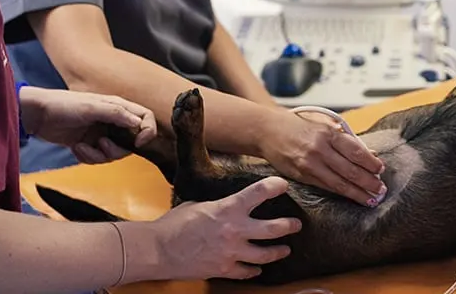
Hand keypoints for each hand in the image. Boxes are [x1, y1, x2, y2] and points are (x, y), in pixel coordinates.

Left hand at [18, 87, 156, 163]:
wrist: (38, 116)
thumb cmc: (65, 104)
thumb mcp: (92, 107)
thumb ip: (117, 114)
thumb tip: (139, 123)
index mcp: (118, 107)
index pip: (145, 118)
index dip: (148, 131)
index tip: (138, 143)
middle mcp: (113, 121)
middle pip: (131, 142)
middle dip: (117, 149)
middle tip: (102, 144)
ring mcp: (101, 134)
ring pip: (114, 154)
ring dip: (99, 155)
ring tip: (83, 146)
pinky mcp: (89, 145)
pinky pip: (98, 159)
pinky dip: (88, 157)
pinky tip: (76, 147)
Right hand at [152, 177, 301, 279]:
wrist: (158, 250)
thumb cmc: (175, 223)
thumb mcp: (200, 204)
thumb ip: (220, 206)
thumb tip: (228, 205)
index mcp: (228, 208)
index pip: (259, 192)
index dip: (275, 186)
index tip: (283, 184)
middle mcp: (235, 230)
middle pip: (273, 228)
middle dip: (288, 226)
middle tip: (297, 224)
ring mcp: (231, 253)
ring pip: (265, 254)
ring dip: (278, 251)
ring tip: (285, 249)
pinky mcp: (223, 270)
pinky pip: (247, 272)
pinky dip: (254, 270)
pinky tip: (258, 269)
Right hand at [258, 110, 385, 206]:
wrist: (269, 131)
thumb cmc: (298, 126)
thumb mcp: (323, 126)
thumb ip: (345, 139)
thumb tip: (369, 153)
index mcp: (327, 133)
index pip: (355, 151)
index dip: (370, 162)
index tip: (380, 169)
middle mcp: (320, 149)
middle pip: (350, 170)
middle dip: (368, 182)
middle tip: (381, 189)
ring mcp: (310, 164)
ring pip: (339, 183)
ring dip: (358, 193)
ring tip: (371, 198)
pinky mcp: (302, 176)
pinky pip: (326, 187)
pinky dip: (341, 193)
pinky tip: (351, 197)